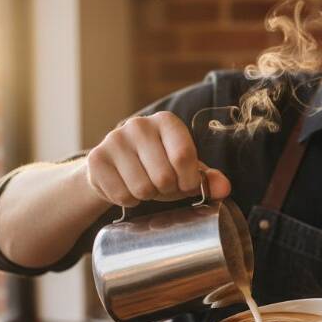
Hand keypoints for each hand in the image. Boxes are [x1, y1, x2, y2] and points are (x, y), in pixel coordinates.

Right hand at [85, 111, 230, 206]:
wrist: (114, 168)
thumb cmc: (157, 166)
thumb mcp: (184, 170)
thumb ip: (207, 179)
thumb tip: (225, 189)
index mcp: (166, 122)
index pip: (183, 156)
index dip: (187, 181)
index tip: (185, 185)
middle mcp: (139, 124)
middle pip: (163, 176)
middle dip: (166, 190)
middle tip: (161, 185)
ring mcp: (114, 139)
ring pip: (142, 188)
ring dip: (146, 196)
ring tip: (144, 184)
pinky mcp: (96, 159)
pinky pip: (121, 195)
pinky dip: (127, 200)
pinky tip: (125, 187)